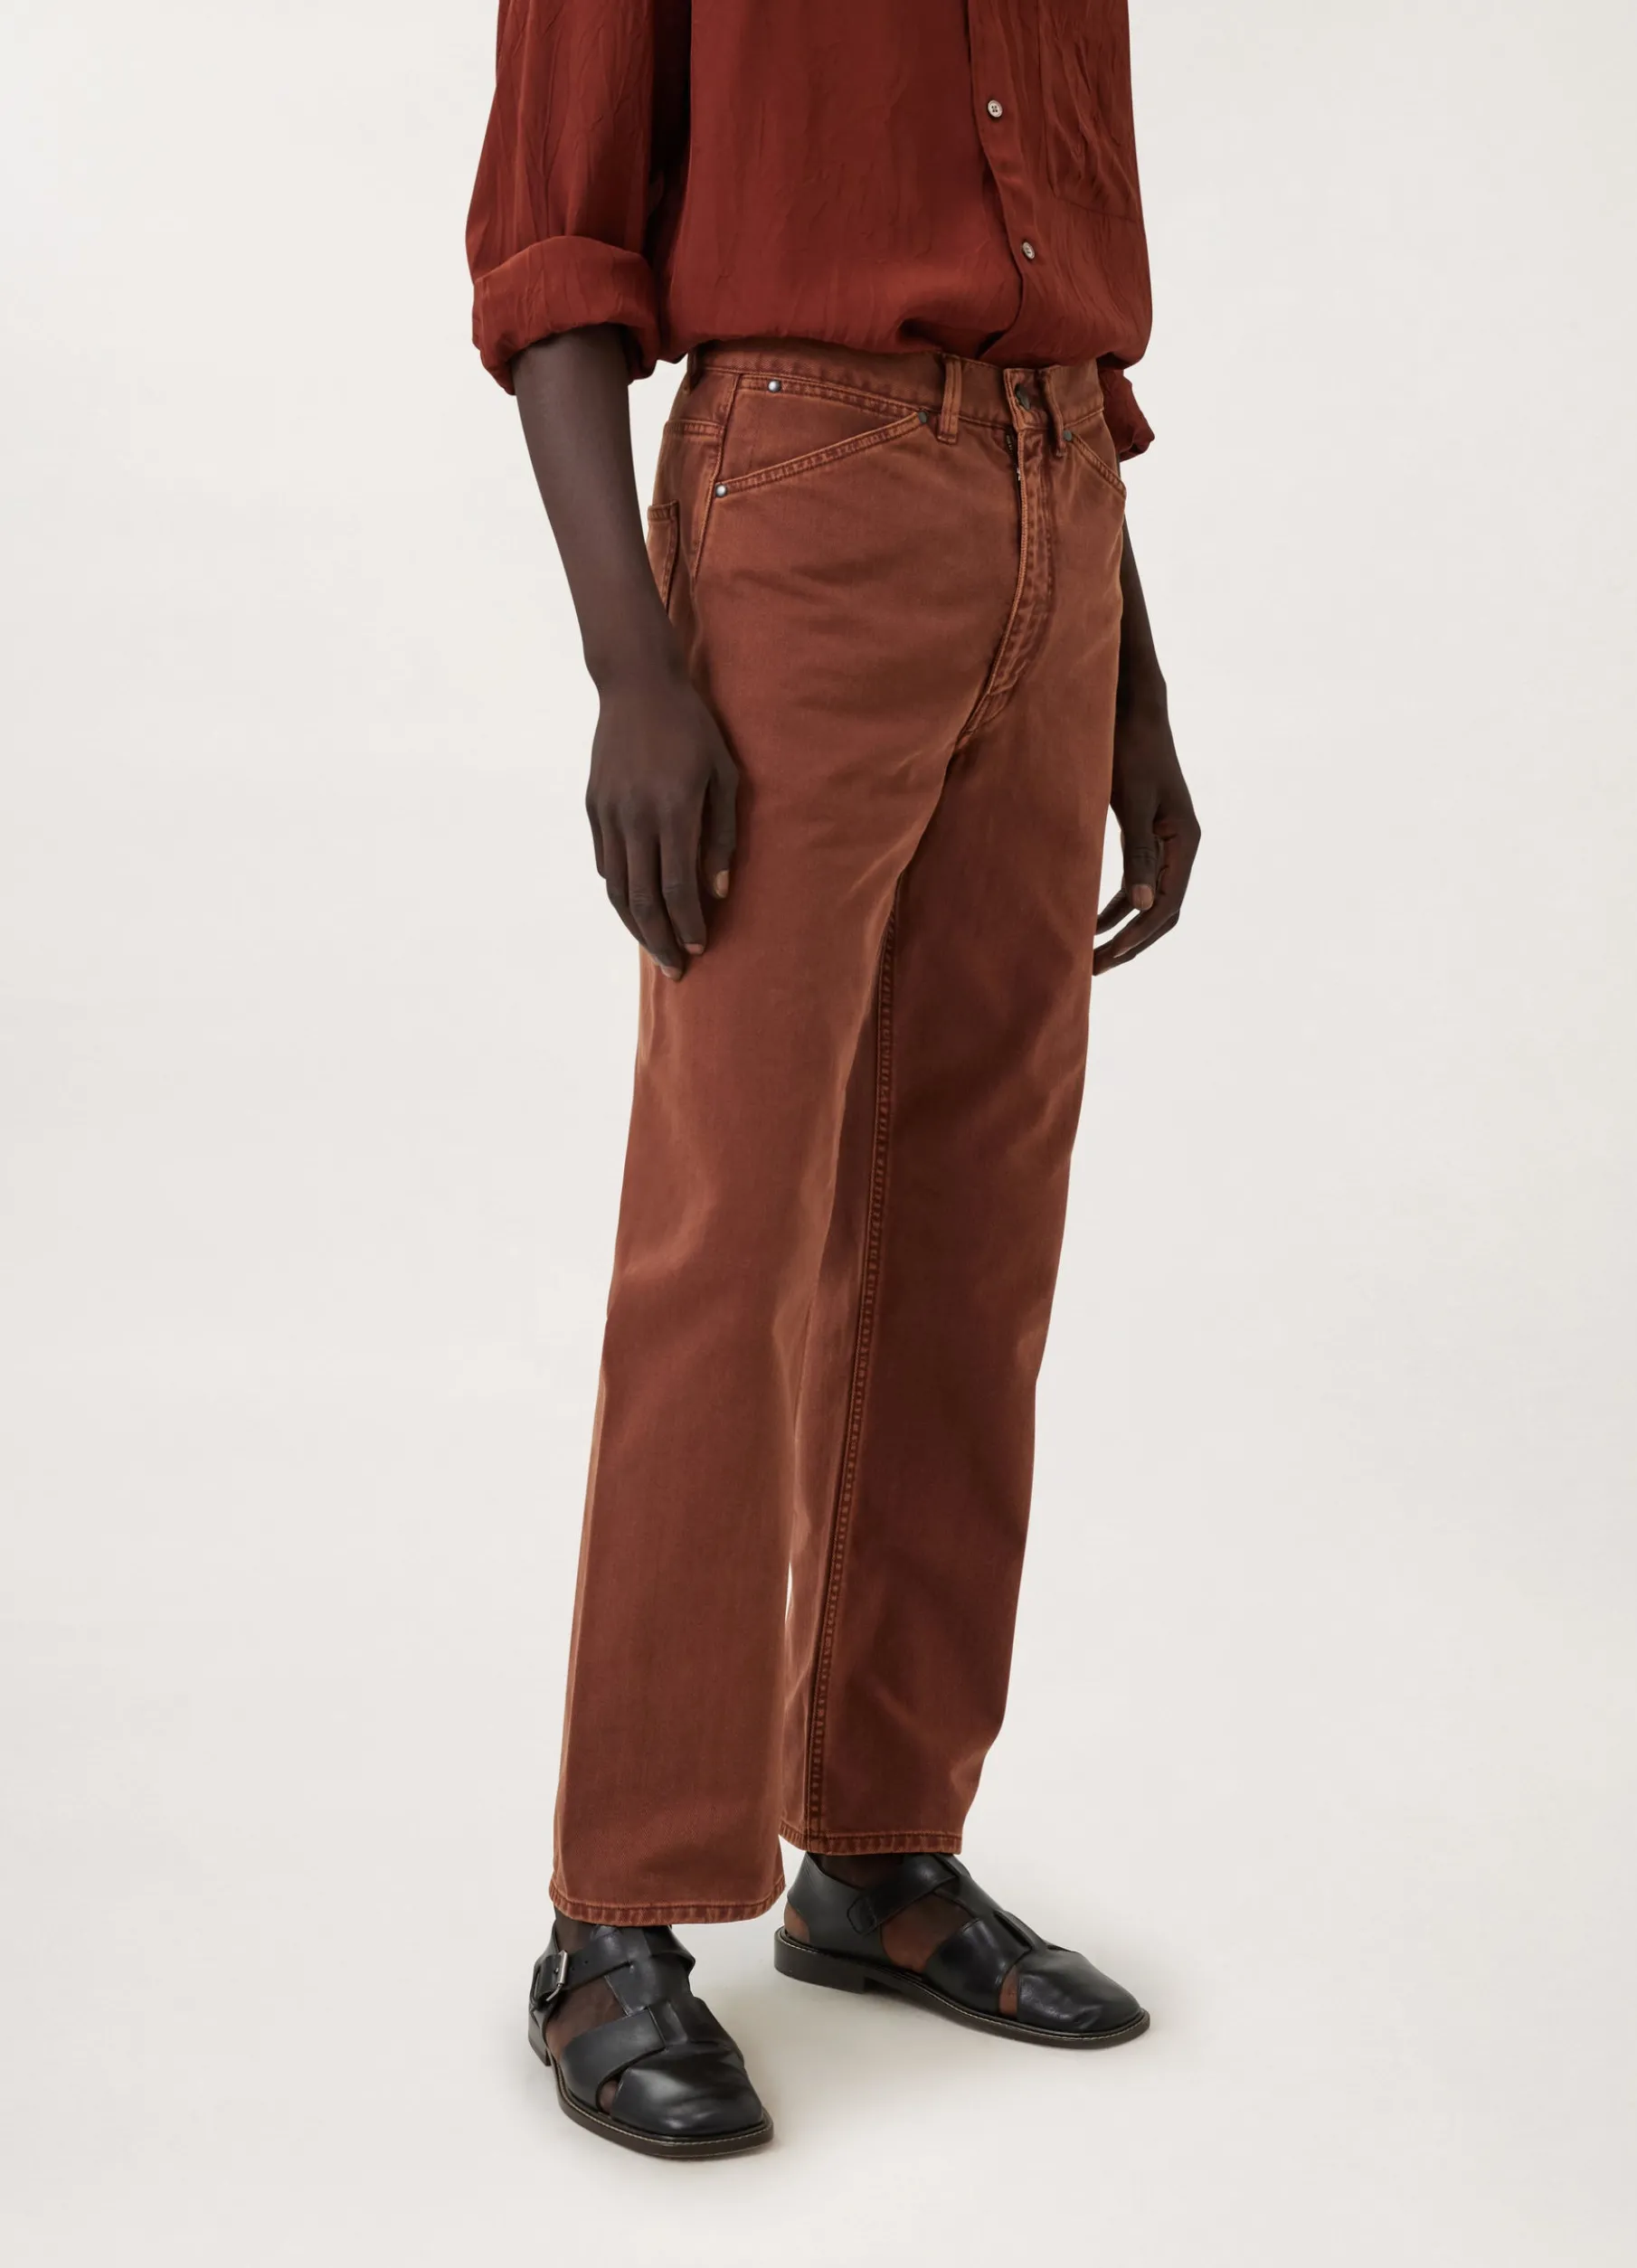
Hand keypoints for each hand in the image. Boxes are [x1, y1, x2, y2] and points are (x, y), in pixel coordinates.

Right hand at [586, 659, 738, 978]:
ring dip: (635, 924)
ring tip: (654, 946)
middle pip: (642, 900)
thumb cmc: (693, 729)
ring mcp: (608, 814)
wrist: (637, 685)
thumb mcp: (723, 776)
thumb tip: (717, 890)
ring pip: (617, 888)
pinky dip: (620, 890)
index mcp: (672, 812)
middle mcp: (635, 818)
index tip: (700, 948)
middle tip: (676, 969)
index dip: (688, 925)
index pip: (677, 888)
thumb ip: (722, 835)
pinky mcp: (593, 807)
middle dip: (660, 941)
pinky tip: (637, 905)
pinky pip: (605, 862)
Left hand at [1094, 680, 1200, 973]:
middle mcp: (1182, 847)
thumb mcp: (1133, 803)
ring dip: (1123, 929)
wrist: (1132, 710)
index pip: (1167, 905)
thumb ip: (1138, 853)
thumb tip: (1144, 907)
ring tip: (1090, 954)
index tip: (1106, 958)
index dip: (1137, 937)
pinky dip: (1118, 906)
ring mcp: (1167, 842)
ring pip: (1151, 902)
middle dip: (1130, 943)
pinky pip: (1138, 883)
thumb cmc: (1131, 750)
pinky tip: (1092, 919)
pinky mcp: (1147, 835)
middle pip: (1163, 912)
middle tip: (1093, 969)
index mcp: (1185, 841)